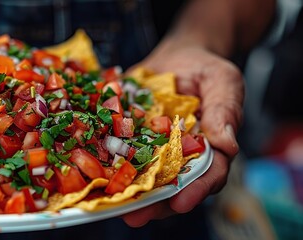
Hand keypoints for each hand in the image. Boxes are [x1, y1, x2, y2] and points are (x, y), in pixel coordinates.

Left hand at [121, 41, 243, 226]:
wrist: (178, 57)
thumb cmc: (205, 70)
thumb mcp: (222, 81)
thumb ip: (225, 110)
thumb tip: (227, 143)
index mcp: (210, 148)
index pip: (208, 174)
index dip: (195, 190)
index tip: (181, 202)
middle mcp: (180, 156)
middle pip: (171, 186)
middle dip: (154, 203)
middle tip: (137, 215)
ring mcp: (153, 150)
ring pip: (142, 178)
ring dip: (127, 193)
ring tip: (111, 204)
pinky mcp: (129, 140)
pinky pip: (118, 155)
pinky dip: (105, 165)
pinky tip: (91, 173)